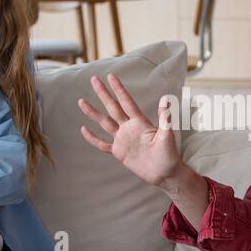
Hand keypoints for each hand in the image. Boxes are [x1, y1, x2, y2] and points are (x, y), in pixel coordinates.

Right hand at [77, 73, 180, 187]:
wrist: (164, 174)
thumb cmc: (169, 155)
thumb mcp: (167, 135)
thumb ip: (164, 118)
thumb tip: (167, 98)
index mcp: (140, 122)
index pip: (126, 102)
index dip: (119, 89)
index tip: (111, 76)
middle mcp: (129, 128)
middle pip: (112, 107)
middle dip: (103, 93)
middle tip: (94, 79)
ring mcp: (122, 139)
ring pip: (104, 122)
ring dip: (93, 112)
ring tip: (81, 101)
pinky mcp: (119, 152)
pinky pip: (102, 144)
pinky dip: (93, 138)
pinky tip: (84, 129)